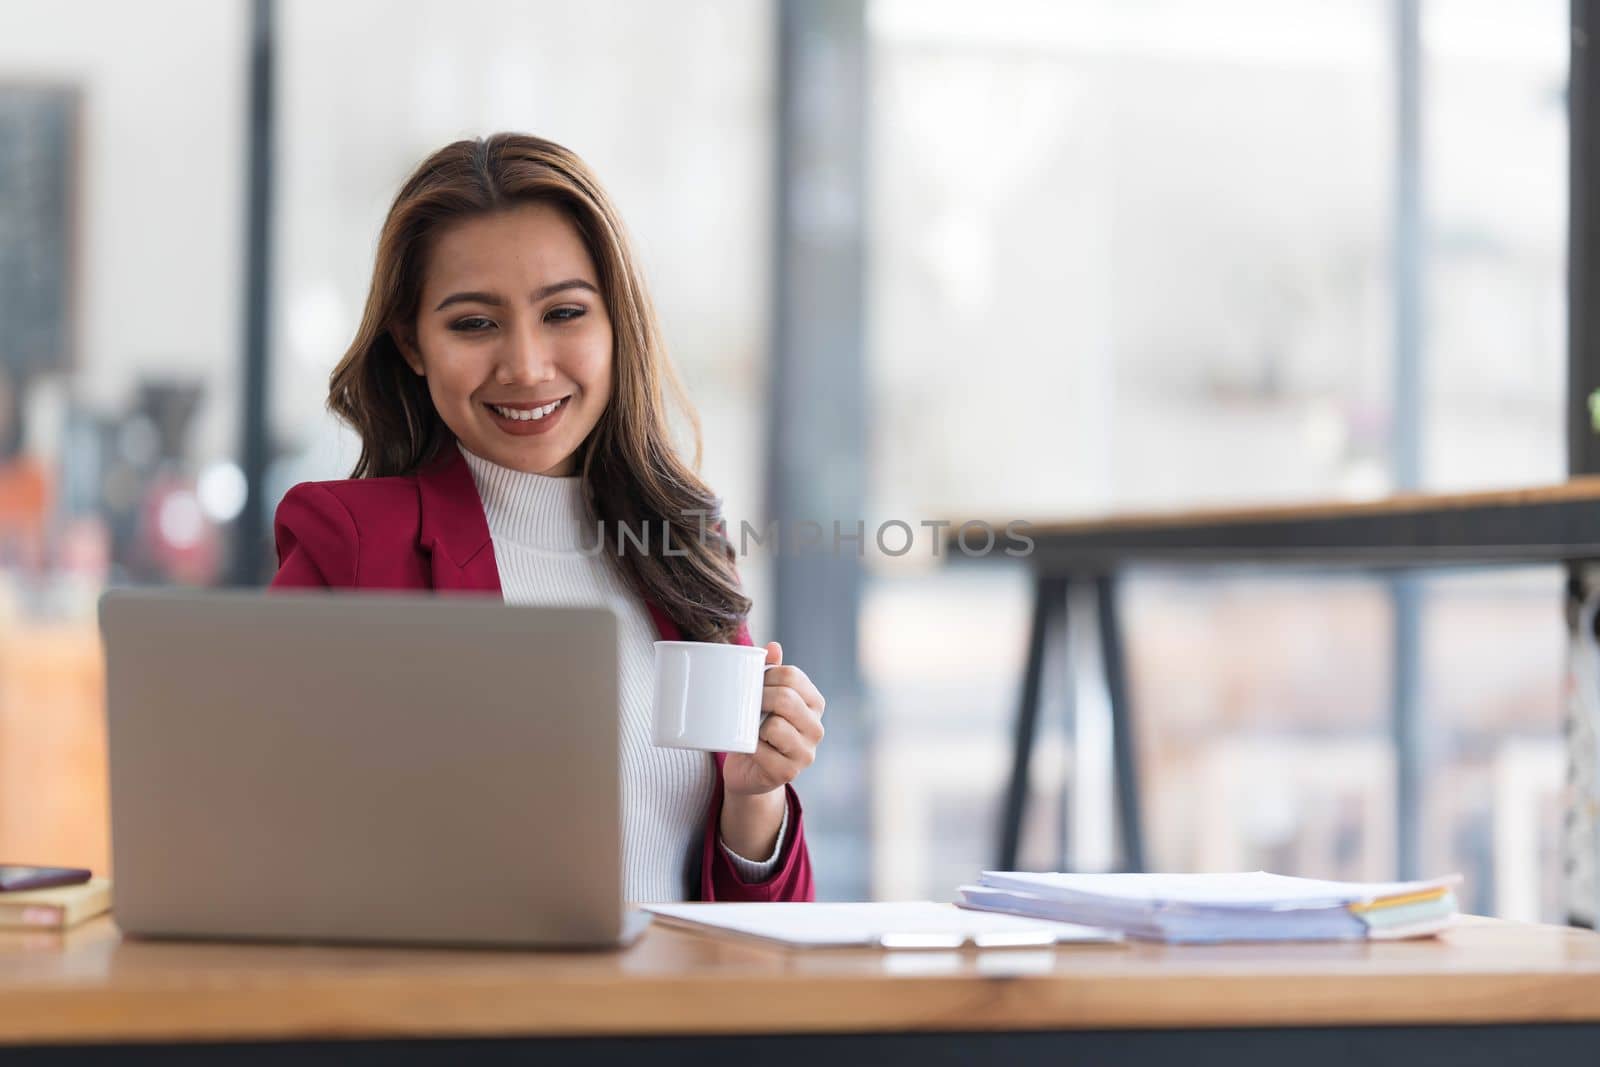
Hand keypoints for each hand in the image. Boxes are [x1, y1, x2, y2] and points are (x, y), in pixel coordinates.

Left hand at [722, 641, 825, 797]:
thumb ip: (770, 671)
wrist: (749, 772)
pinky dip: (749, 748)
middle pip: (785, 698)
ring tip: (752, 730)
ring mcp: (806, 753)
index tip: (753, 684)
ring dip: (755, 726)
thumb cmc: (756, 729)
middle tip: (746, 706)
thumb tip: (774, 646)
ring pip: (775, 725)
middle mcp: (816, 728)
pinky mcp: (789, 773)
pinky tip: (750, 750)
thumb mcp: (764, 698)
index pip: (792, 676)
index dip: (766, 675)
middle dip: (758, 698)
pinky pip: (762, 751)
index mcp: (814, 703)